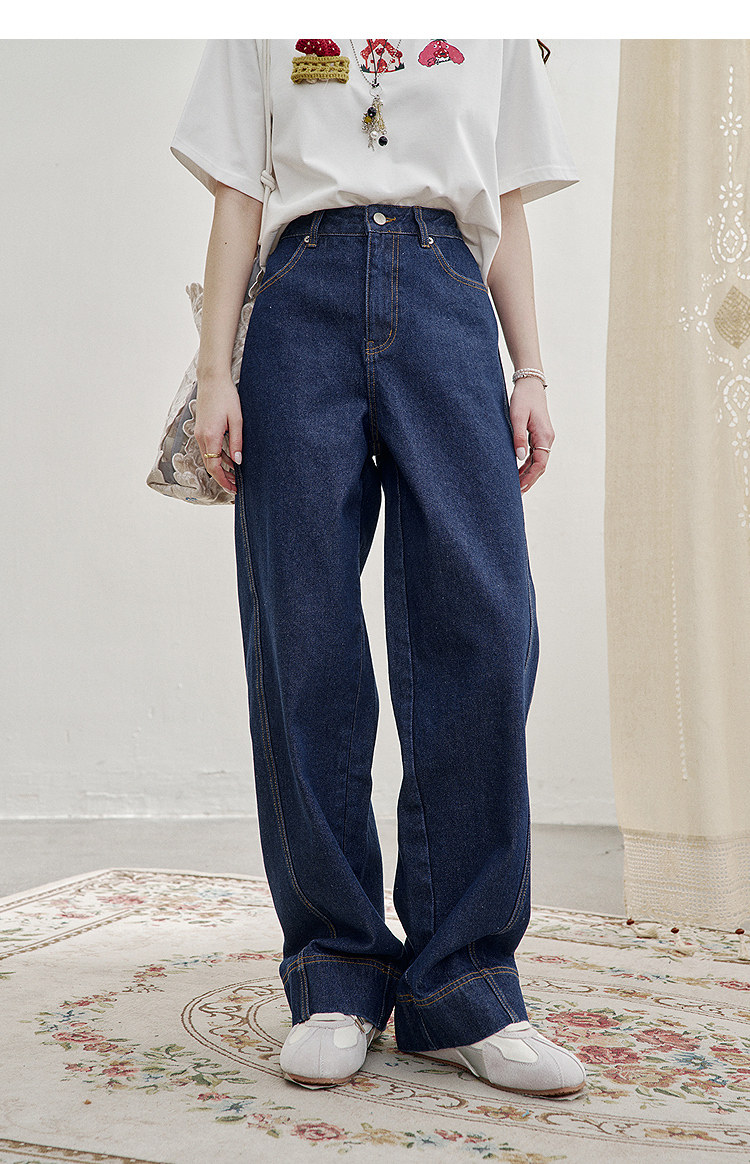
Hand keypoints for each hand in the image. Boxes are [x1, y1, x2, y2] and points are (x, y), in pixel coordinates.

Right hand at [194, 373, 242, 495]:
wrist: (212, 380)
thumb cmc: (226, 396)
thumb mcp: (236, 420)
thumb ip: (236, 442)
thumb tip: (237, 461)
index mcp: (210, 437)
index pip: (214, 467)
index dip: (223, 481)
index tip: (233, 489)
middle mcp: (201, 437)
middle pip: (210, 466)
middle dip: (222, 478)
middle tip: (236, 486)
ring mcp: (199, 433)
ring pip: (209, 458)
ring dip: (220, 468)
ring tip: (235, 475)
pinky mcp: (201, 429)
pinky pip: (208, 448)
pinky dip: (217, 457)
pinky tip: (229, 458)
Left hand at [509, 378, 554, 493]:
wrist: (530, 384)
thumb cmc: (523, 398)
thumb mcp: (517, 417)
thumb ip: (518, 437)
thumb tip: (519, 458)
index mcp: (544, 436)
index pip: (540, 463)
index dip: (530, 478)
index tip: (520, 488)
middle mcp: (547, 438)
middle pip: (540, 466)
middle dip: (529, 480)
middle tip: (517, 493)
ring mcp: (544, 437)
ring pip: (538, 462)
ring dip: (528, 474)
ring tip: (516, 486)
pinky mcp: (539, 435)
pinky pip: (535, 454)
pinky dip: (527, 465)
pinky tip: (518, 471)